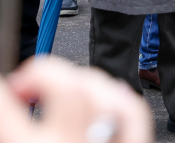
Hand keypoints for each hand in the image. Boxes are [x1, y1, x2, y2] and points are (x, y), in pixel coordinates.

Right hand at [0, 57, 153, 142]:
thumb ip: (13, 129)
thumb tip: (10, 97)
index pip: (7, 106)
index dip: (6, 85)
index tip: (8, 82)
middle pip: (68, 86)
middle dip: (46, 73)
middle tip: (27, 85)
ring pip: (103, 89)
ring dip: (82, 81)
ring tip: (62, 91)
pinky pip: (133, 110)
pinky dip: (117, 96)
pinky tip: (101, 99)